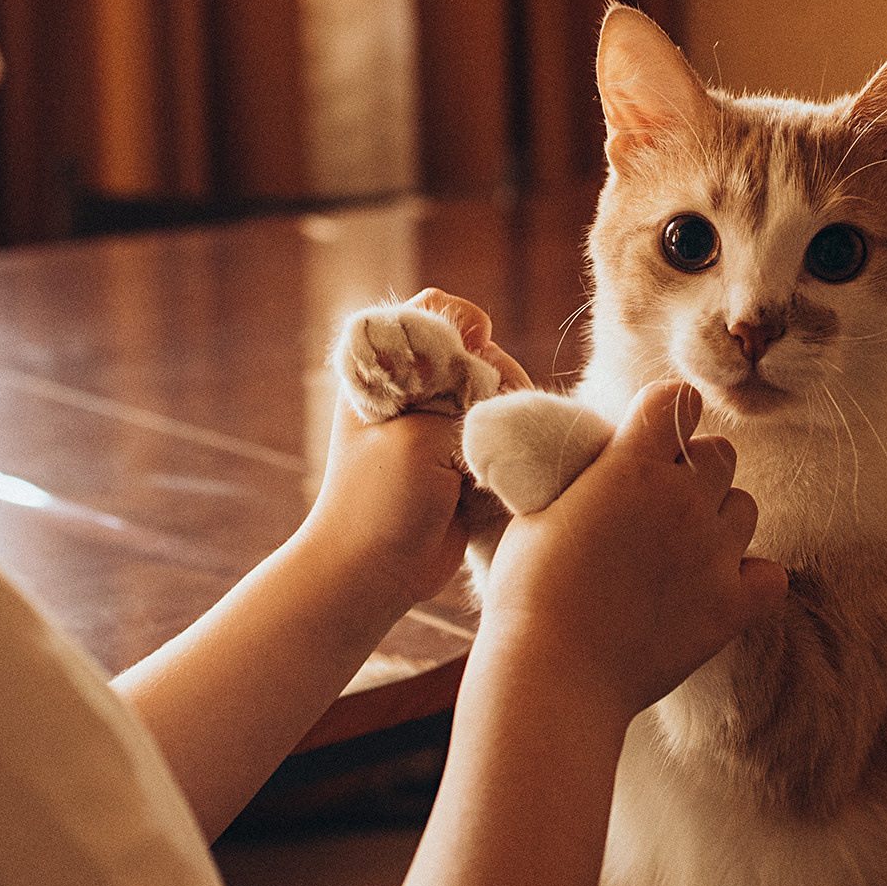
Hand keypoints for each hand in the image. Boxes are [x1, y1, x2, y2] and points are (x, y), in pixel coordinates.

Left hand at [298, 290, 531, 609]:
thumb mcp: (420, 435)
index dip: (464, 326)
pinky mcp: (466, 454)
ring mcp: (443, 421)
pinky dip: (512, 442)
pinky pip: (507, 430)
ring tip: (486, 456)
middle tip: (479, 422)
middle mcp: (415, 387)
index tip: (476, 351)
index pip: (435, 312)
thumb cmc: (380, 501)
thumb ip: (464, 396)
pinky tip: (498, 468)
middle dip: (494, 380)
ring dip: (507, 416)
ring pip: (502, 392)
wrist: (374, 573)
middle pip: (481, 352)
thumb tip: (498, 366)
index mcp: (383, 368)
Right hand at [472, 379, 785, 723]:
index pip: (677, 400)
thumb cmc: (529, 594)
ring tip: (678, 551)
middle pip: (719, 453)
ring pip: (745, 507)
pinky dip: (750, 578)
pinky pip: (771, 574)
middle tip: (656, 505)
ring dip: (718, 519)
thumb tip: (602, 460)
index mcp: (631, 466)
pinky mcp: (732, 606)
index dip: (663, 417)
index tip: (646, 441)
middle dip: (692, 470)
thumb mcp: (538, 511)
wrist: (553, 674)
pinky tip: (716, 588)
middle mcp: (683, 500)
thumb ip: (584, 477)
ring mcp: (714, 553)